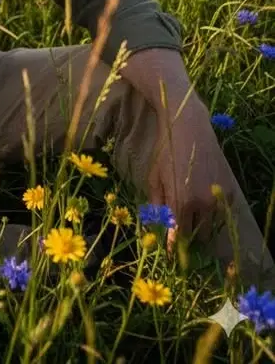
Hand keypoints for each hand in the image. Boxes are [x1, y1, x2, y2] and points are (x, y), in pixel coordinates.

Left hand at [149, 93, 235, 246]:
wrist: (188, 127)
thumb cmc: (165, 151)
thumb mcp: (154, 178)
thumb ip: (158, 206)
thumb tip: (157, 227)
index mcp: (181, 202)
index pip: (179, 236)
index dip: (174, 247)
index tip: (171, 256)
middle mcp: (202, 204)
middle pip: (198, 234)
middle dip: (189, 236)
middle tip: (181, 231)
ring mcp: (218, 197)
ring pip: (212, 224)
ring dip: (202, 225)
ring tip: (191, 215)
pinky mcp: (229, 190)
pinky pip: (222, 211)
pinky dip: (213, 212)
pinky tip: (203, 200)